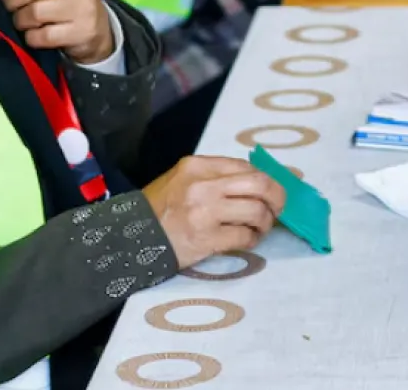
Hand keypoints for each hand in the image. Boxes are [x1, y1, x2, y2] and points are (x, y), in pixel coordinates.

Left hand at [0, 0, 113, 63]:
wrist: (100, 30)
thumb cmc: (68, 0)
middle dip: (10, 1)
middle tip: (9, 7)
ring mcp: (81, 8)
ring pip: (32, 14)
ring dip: (20, 21)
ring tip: (24, 22)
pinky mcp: (80, 32)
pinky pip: (41, 36)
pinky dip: (32, 38)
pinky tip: (36, 36)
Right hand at [143, 155, 286, 268]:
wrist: (129, 238)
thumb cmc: (159, 209)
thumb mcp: (182, 180)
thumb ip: (214, 177)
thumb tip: (256, 183)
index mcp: (197, 166)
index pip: (245, 167)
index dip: (265, 180)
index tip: (270, 191)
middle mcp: (203, 186)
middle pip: (259, 184)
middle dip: (277, 197)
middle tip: (278, 208)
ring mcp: (205, 212)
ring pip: (256, 211)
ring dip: (266, 222)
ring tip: (260, 227)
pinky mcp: (206, 239)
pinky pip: (244, 237)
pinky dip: (252, 240)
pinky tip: (247, 240)